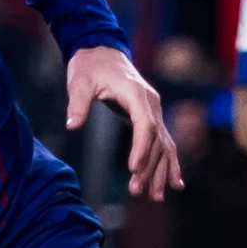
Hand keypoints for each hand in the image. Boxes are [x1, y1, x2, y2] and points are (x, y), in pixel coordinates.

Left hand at [64, 46, 180, 198]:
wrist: (101, 50)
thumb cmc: (89, 66)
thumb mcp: (79, 82)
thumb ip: (77, 103)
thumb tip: (72, 124)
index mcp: (136, 94)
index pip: (144, 124)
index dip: (141, 147)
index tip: (133, 169)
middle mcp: (151, 103)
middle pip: (155, 139)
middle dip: (147, 167)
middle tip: (136, 191)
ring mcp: (154, 109)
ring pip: (162, 144)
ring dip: (160, 170)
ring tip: (155, 197)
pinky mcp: (150, 115)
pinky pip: (163, 142)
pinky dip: (169, 162)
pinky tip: (174, 183)